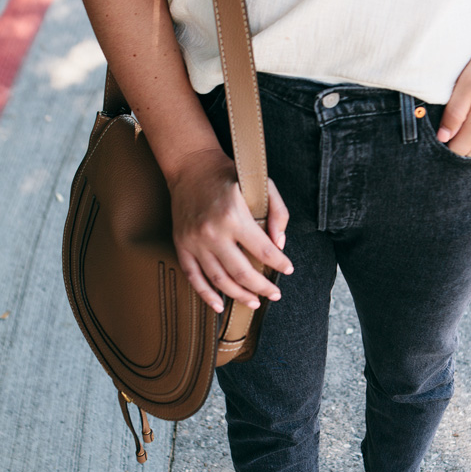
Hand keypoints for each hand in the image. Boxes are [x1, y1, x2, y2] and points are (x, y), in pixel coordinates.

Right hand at [167, 148, 292, 313]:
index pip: (264, 250)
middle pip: (243, 272)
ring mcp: (195, 242)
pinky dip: (206, 295)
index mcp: (234, 216)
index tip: (287, 269)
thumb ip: (277, 212)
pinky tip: (220, 306)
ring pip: (220, 280)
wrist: (191, 166)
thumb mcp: (261, 184)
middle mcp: (213, 232)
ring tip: (254, 302)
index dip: (279, 264)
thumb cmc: (229, 174)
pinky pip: (194, 278)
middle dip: (262, 287)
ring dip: (240, 295)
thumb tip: (279, 244)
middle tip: (274, 294)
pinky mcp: (182, 246)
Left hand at [437, 20, 470, 156]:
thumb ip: (455, 113)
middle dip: (456, 146)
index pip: (457, 150)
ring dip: (469, 142)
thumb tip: (443, 138)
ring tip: (459, 125)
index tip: (437, 131)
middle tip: (446, 127)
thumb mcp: (468, 82)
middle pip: (469, 152)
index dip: (445, 144)